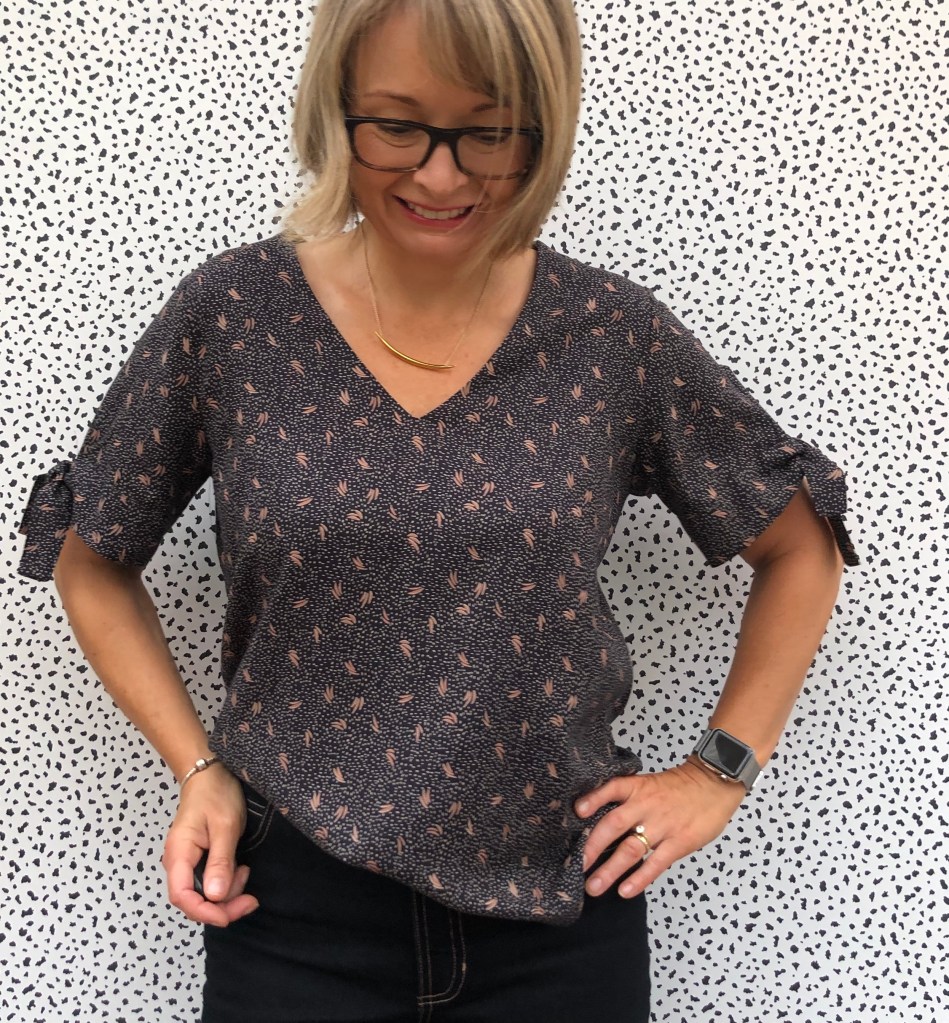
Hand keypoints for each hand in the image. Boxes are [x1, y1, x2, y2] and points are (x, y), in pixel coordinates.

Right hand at [162, 765, 259, 926]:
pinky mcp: (197, 860)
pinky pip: (208, 882)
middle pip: (193, 899)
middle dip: (222, 905)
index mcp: (178, 853)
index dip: (204, 912)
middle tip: (250, 898)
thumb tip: (215, 897)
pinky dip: (225, 883)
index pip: (182, 896)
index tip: (229, 915)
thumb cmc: (217, 795)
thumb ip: (220, 862)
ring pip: (202, 893)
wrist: (210, 773)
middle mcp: (177, 862)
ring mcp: (187, 861)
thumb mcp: (225, 827)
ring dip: (226, 893)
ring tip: (245, 870)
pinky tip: (239, 870)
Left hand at [574, 760, 747, 898]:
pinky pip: (656, 863)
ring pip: (631, 848)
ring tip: (593, 886)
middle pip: (614, 824)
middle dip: (594, 846)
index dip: (594, 799)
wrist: (715, 784)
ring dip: (611, 869)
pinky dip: (640, 878)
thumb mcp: (651, 784)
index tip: (577, 812)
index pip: (611, 789)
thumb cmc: (679, 787)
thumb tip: (602, 822)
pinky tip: (625, 891)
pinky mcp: (680, 842)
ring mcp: (663, 825)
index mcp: (638, 787)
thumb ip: (630, 800)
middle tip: (577, 865)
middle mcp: (646, 805)